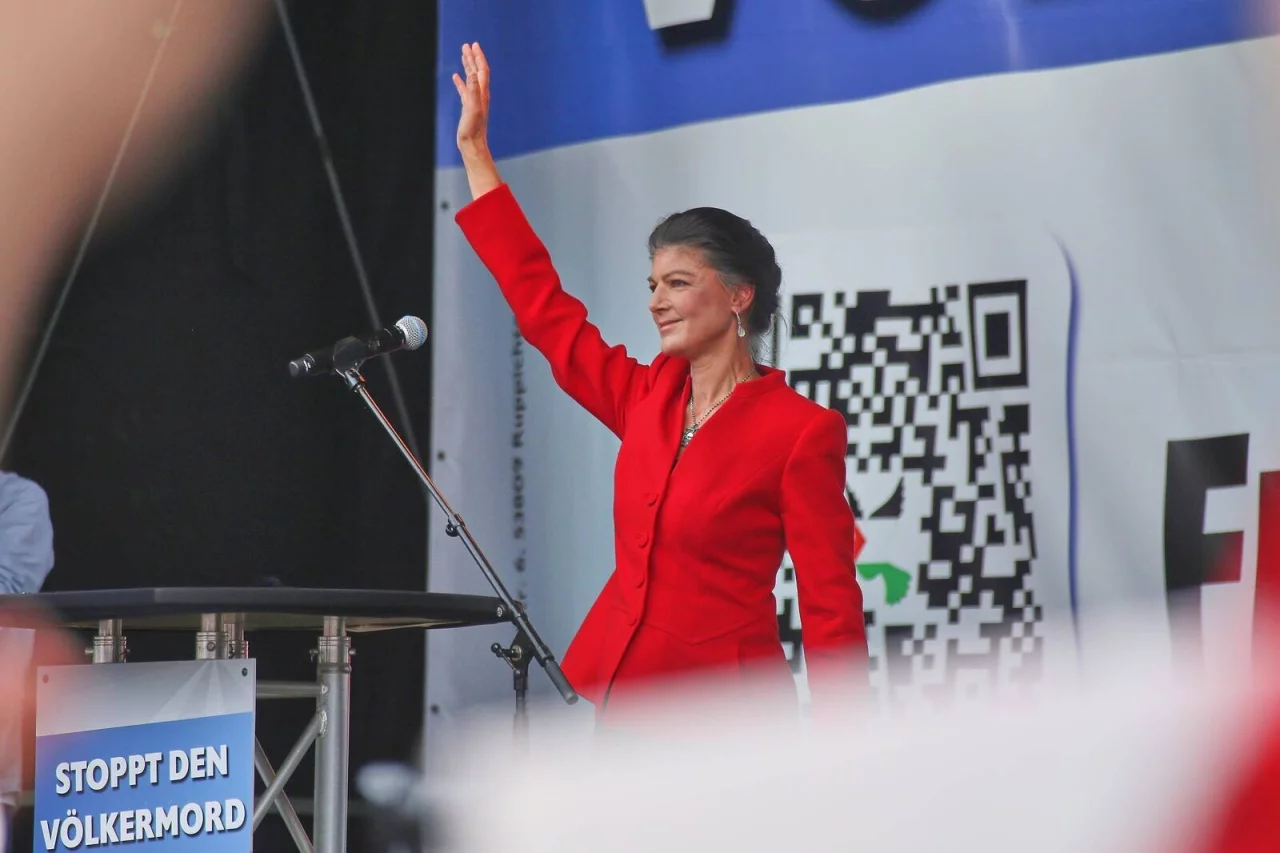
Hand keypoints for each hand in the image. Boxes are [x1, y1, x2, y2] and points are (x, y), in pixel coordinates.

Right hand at [452, 42, 489, 156]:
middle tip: (467, 45)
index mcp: (482, 93)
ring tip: (463, 55)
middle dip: (472, 58)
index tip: (473, 45)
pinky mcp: (468, 107)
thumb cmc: (472, 129)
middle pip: (477, 71)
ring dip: (467, 66)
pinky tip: (456, 77)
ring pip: (471, 79)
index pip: (482, 70)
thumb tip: (473, 73)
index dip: (478, 57)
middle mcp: (480, 95)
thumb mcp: (472, 108)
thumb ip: (473, 91)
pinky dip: (461, 81)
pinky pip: (464, 89)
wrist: (472, 144)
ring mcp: (474, 100)